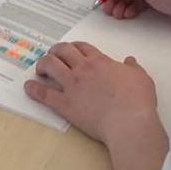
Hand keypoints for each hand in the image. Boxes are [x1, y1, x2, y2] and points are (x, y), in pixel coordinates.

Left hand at [24, 42, 164, 148]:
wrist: (129, 123)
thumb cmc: (137, 101)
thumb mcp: (141, 78)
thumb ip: (133, 68)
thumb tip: (130, 61)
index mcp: (100, 62)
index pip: (82, 47)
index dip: (75, 47)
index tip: (72, 51)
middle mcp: (83, 69)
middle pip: (63, 51)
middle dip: (56, 51)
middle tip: (53, 56)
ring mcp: (72, 86)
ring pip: (50, 65)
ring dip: (43, 64)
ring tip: (40, 69)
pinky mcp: (65, 104)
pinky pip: (44, 94)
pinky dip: (34, 89)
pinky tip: (29, 88)